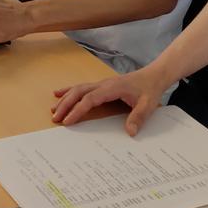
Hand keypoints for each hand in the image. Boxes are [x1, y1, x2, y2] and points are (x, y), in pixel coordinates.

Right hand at [51, 65, 167, 134]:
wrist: (153, 75)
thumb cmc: (150, 89)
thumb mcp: (148, 105)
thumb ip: (138, 117)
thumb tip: (130, 132)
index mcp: (112, 88)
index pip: (90, 99)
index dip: (78, 110)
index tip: (68, 121)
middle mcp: (104, 84)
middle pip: (79, 92)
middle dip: (66, 104)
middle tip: (55, 118)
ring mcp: (102, 84)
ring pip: (78, 89)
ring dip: (65, 99)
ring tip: (53, 109)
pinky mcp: (102, 85)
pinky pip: (83, 88)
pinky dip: (69, 91)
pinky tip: (59, 94)